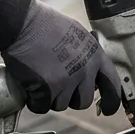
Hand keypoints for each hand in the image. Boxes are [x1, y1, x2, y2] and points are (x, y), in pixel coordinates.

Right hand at [2, 0, 121, 114]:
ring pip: (61, 105)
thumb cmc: (44, 24)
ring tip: (39, 80)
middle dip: (70, 98)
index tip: (108, 109)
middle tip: (57, 88)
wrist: (22, 23)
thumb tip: (85, 72)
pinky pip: (41, 106)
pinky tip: (29, 86)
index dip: (111, 100)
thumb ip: (84, 55)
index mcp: (94, 55)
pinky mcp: (48, 89)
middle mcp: (84, 70)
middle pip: (84, 101)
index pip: (111, 84)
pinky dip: (34, 100)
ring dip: (49, 98)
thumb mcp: (75, 34)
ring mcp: (67, 80)